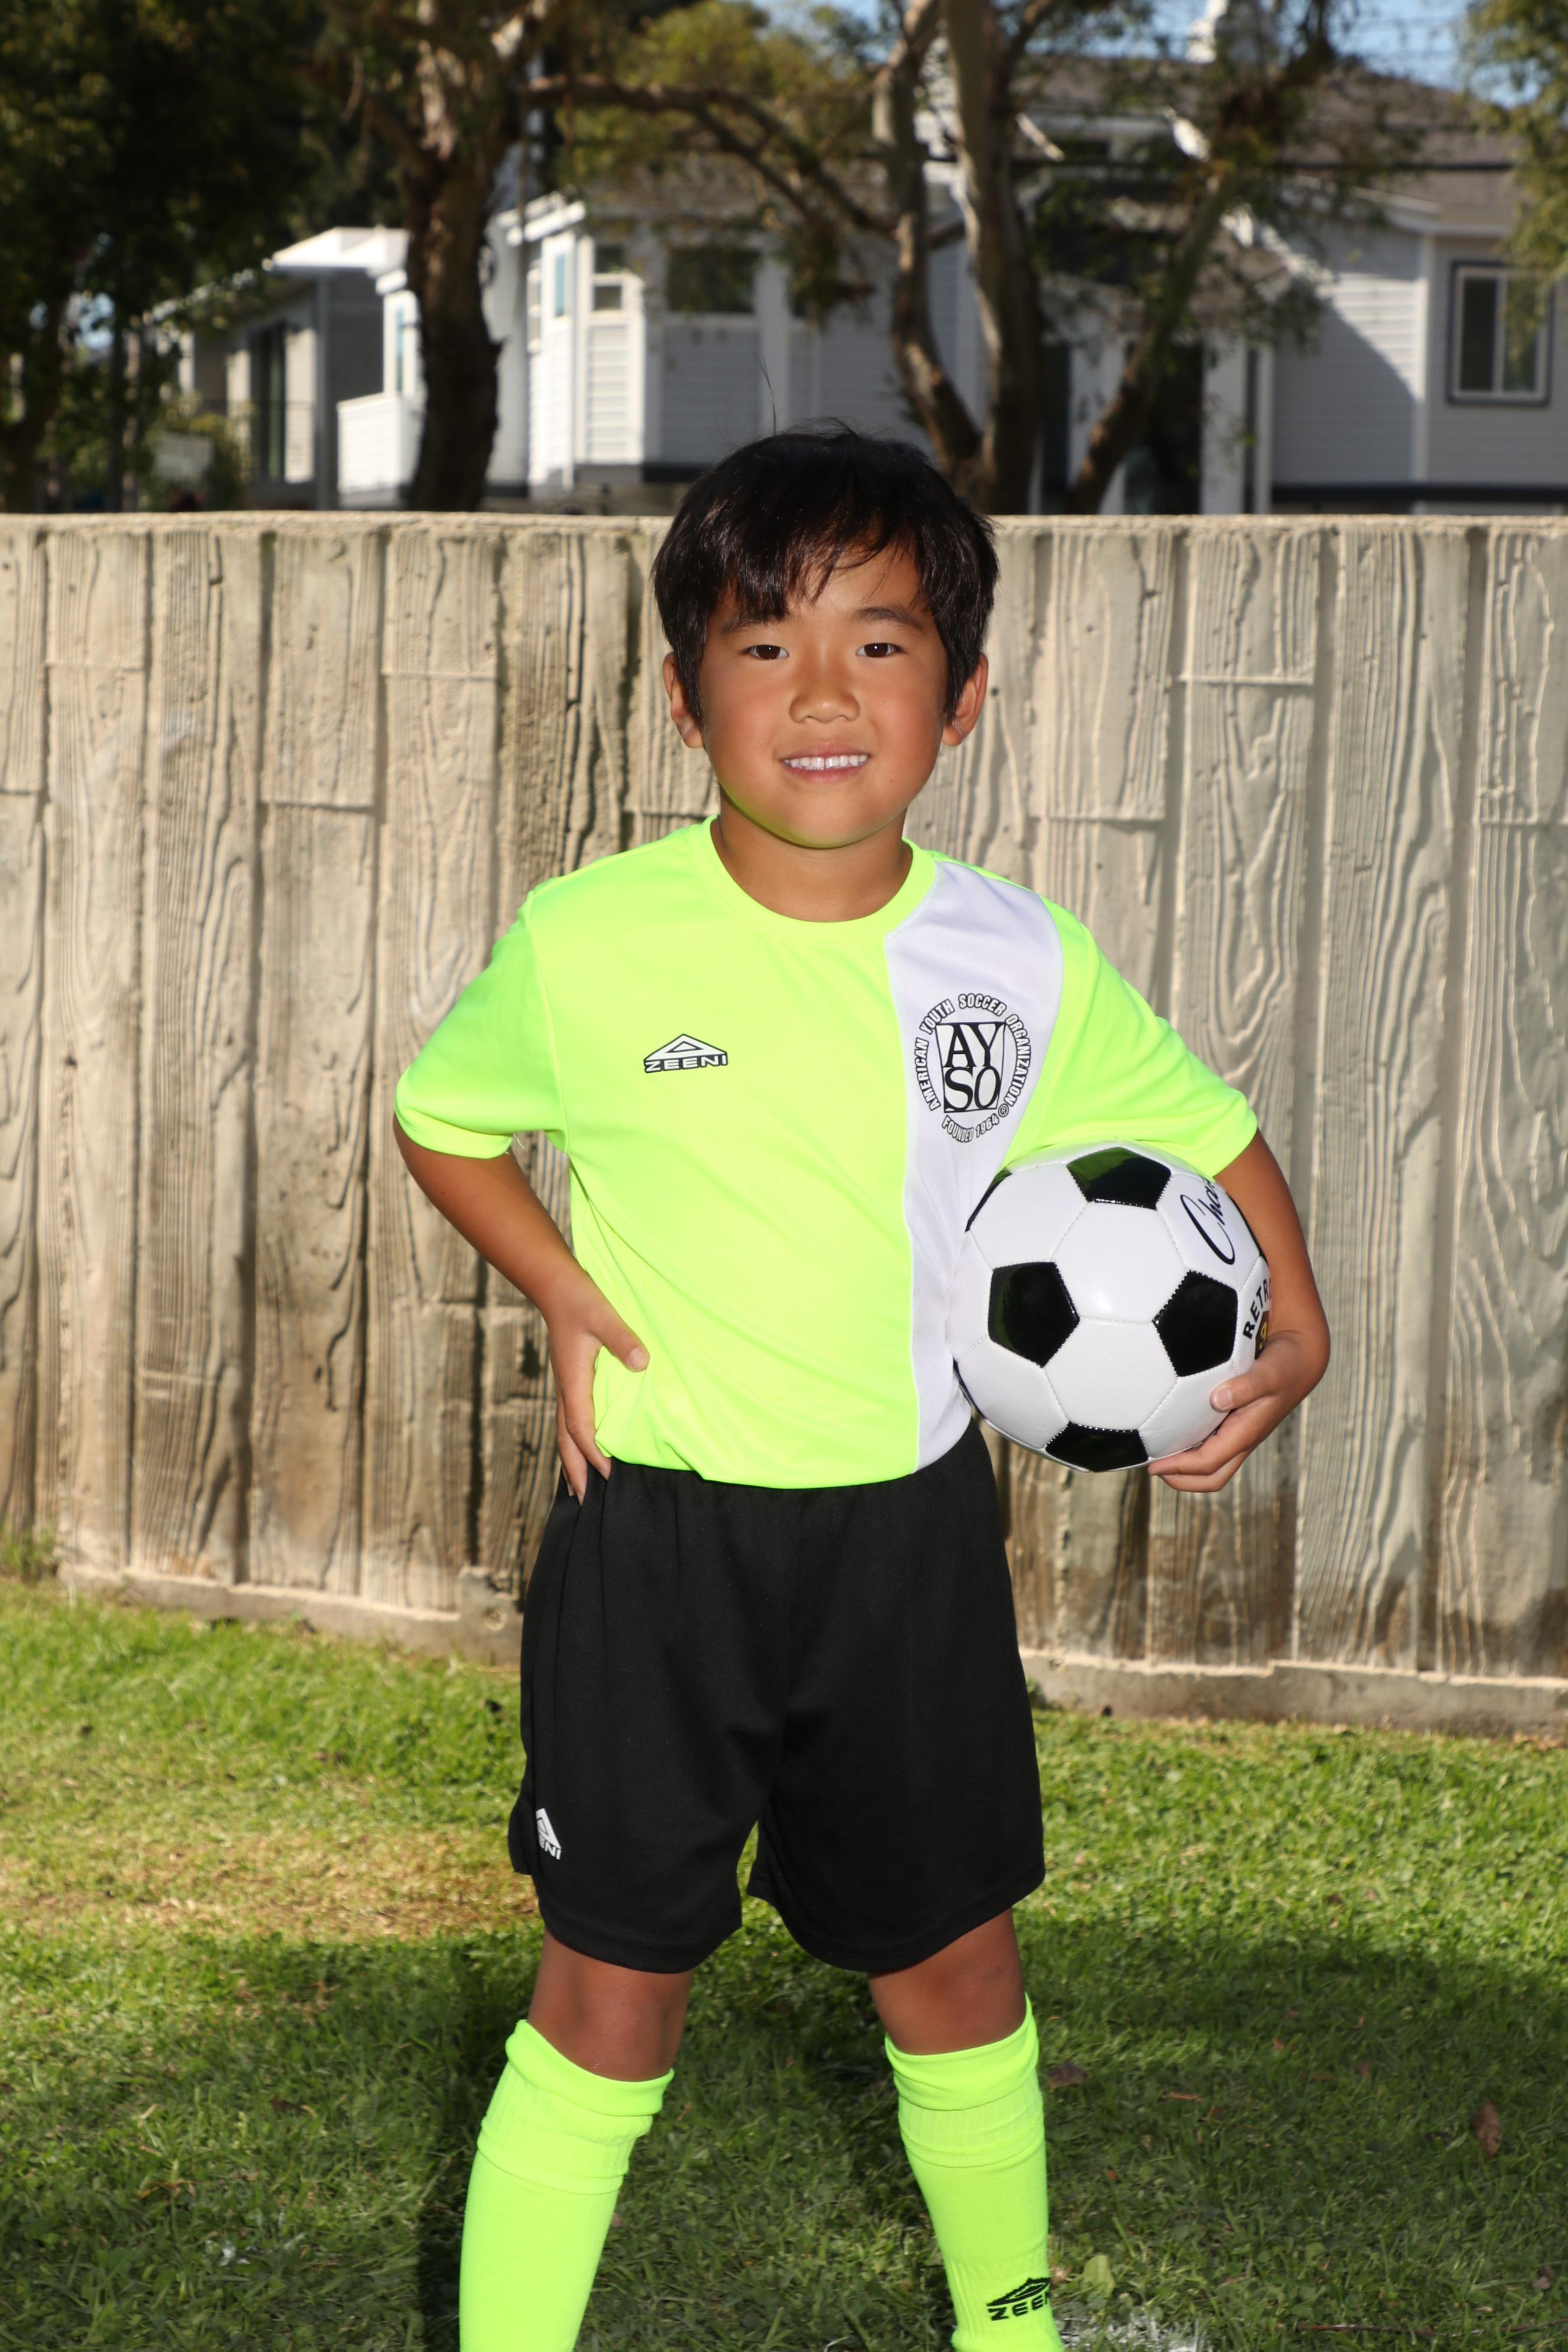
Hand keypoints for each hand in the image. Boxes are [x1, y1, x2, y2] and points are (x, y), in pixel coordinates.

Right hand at [541, 1264, 648, 1501]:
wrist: (557, 1286)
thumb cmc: (581, 1300)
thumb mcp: (604, 1315)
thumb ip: (622, 1338)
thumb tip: (641, 1363)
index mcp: (573, 1380)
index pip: (581, 1426)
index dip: (594, 1453)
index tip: (610, 1473)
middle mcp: (566, 1389)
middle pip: (566, 1440)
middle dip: (575, 1471)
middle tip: (585, 1502)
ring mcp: (566, 1386)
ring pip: (566, 1433)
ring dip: (573, 1461)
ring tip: (582, 1489)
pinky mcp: (571, 1381)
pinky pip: (572, 1420)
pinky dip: (577, 1441)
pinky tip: (587, 1449)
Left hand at [1145, 1324, 1327, 1491]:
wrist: (1299, 1362)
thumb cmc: (1283, 1366)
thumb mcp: (1267, 1373)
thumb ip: (1245, 1386)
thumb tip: (1217, 1399)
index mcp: (1246, 1433)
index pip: (1209, 1462)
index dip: (1179, 1468)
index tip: (1153, 1465)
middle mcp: (1243, 1440)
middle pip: (1211, 1477)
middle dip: (1181, 1480)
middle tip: (1153, 1469)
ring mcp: (1241, 1436)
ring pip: (1212, 1467)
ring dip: (1186, 1470)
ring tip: (1159, 1457)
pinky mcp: (1238, 1427)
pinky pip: (1213, 1450)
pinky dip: (1192, 1452)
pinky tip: (1175, 1435)